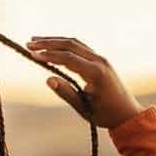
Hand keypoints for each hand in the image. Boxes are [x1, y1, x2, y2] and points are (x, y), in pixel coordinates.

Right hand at [26, 36, 142, 130]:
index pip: (68, 58)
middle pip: (70, 45)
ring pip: (75, 43)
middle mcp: (99, 61)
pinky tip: (52, 47)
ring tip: (36, 42)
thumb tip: (48, 79)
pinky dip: (64, 46)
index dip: (49, 55)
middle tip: (29, 44)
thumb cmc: (106, 115)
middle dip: (49, 43)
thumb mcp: (84, 109)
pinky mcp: (99, 60)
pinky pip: (80, 48)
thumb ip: (66, 93)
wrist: (126, 113)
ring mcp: (100, 58)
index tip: (33, 55)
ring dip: (55, 41)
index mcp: (96, 73)